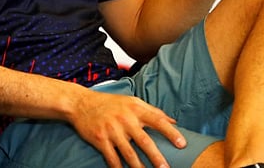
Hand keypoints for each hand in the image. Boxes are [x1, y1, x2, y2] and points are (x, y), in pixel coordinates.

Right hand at [69, 90, 185, 167]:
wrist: (81, 103)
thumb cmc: (110, 103)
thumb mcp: (132, 101)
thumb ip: (153, 111)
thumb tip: (174, 121)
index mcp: (135, 108)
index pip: (157, 120)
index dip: (171, 132)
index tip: (182, 144)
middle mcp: (125, 119)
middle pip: (144, 141)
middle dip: (156, 157)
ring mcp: (112, 130)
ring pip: (129, 153)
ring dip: (139, 167)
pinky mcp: (100, 139)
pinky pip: (112, 158)